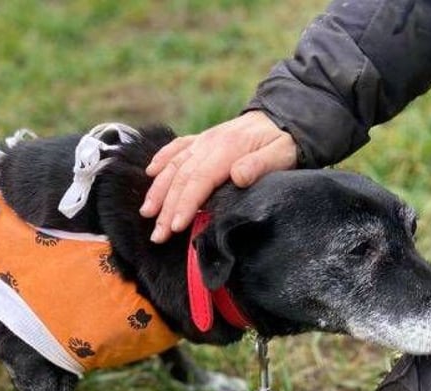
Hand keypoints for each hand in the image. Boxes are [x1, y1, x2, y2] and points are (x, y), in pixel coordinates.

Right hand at [142, 111, 297, 242]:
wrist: (283, 115)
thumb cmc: (283, 141)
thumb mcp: (282, 153)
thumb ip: (260, 164)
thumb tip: (238, 176)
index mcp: (227, 149)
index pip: (199, 179)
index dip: (185, 204)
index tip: (176, 226)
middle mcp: (209, 143)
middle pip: (181, 178)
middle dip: (166, 208)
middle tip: (158, 234)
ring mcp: (203, 141)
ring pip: (173, 166)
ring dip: (157, 190)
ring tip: (146, 213)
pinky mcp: (201, 139)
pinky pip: (176, 148)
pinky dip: (161, 159)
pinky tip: (149, 173)